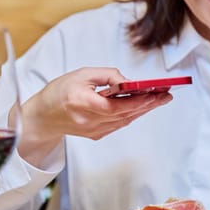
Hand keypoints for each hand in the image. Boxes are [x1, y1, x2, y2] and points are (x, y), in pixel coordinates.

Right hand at [16, 67, 172, 166]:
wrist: (42, 117)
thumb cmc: (60, 92)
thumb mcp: (81, 74)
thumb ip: (107, 76)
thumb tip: (129, 82)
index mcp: (81, 103)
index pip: (115, 105)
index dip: (137, 101)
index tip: (154, 93)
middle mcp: (88, 121)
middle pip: (125, 114)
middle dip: (148, 104)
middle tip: (167, 95)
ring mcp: (93, 131)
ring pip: (125, 120)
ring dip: (144, 109)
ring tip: (161, 99)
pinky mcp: (96, 135)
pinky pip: (119, 124)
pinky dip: (132, 114)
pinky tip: (144, 106)